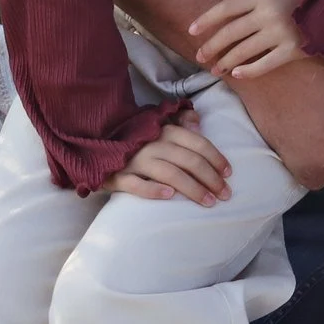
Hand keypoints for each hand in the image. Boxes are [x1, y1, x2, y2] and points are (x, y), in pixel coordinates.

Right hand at [103, 121, 230, 205]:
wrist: (94, 145)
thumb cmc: (135, 139)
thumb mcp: (157, 125)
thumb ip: (180, 121)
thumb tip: (198, 123)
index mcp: (165, 130)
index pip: (198, 143)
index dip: (216, 159)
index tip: (229, 174)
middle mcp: (152, 143)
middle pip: (189, 161)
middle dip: (211, 179)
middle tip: (225, 195)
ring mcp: (134, 160)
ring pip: (170, 174)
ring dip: (193, 189)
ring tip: (208, 202)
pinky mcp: (118, 176)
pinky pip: (137, 185)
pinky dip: (154, 190)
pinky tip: (170, 196)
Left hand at [189, 0, 312, 78]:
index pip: (226, 8)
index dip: (206, 19)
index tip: (191, 31)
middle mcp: (267, 14)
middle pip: (231, 32)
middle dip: (212, 46)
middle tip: (199, 57)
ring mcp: (280, 34)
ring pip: (245, 50)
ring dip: (227, 61)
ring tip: (216, 69)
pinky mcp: (292, 50)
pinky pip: (266, 64)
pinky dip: (250, 71)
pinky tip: (238, 75)